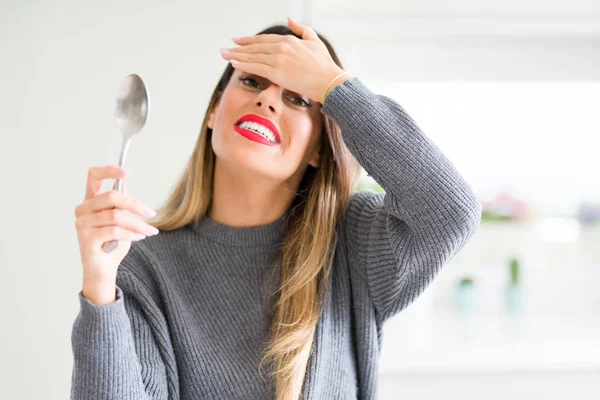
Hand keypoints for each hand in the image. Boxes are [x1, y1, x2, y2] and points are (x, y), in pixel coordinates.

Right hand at [74, 165, 158, 303]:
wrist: (104, 270)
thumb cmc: (112, 243)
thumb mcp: (120, 218)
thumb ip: (120, 201)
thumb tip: (124, 179)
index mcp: (90, 201)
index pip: (93, 176)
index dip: (109, 170)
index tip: (127, 171)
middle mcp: (82, 210)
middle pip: (111, 196)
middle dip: (136, 205)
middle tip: (151, 214)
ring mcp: (81, 224)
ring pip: (116, 215)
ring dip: (138, 224)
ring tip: (150, 231)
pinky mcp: (86, 239)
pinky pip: (114, 231)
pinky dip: (131, 234)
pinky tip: (140, 237)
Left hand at [220, 17, 347, 103]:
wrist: (328, 80)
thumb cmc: (324, 65)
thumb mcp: (314, 41)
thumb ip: (301, 29)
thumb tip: (289, 19)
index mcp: (289, 40)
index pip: (263, 40)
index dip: (249, 40)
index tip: (238, 41)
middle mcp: (281, 48)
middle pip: (254, 47)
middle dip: (237, 48)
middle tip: (225, 48)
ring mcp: (278, 60)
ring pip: (252, 57)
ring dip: (235, 56)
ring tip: (224, 55)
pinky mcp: (276, 72)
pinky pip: (255, 67)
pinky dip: (242, 65)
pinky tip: (233, 64)